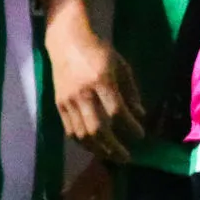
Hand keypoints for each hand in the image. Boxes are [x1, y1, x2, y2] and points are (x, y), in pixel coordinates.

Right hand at [47, 24, 144, 162]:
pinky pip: (70, 130)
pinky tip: (94, 147)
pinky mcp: (58, 105)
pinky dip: (83, 142)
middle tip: (127, 157)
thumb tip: (141, 115)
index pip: (117, 112)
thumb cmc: (99, 51)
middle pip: (98, 128)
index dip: (130, 127)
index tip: (141, 135)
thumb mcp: (122, 66)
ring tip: (111, 156)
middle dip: (113, 147)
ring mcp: (68, 101)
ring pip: (82, 134)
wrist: (67, 42)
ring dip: (98, 149)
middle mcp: (83, 94)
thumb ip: (131, 91)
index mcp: (102, 81)